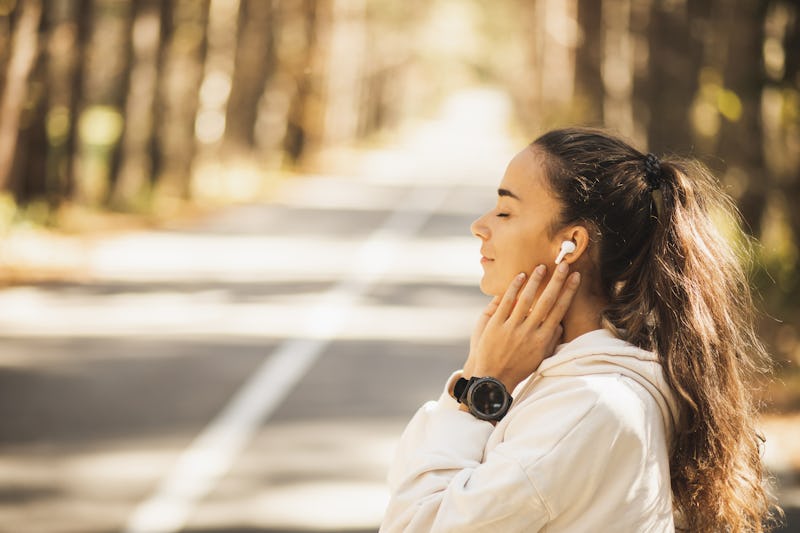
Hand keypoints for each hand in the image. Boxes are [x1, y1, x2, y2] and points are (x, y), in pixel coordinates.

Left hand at [463, 262, 580, 392]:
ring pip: (526, 299)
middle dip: (557, 281)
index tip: (575, 276)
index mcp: (543, 339)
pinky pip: (506, 302)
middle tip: (563, 264)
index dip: (568, 291)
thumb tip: (560, 324)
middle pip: (547, 301)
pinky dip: (513, 288)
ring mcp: (512, 328)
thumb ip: (550, 340)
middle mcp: (530, 332)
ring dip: (535, 281)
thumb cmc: (518, 368)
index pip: (559, 309)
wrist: (493, 378)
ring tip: (541, 267)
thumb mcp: (539, 357)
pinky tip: (519, 277)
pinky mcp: (496, 325)